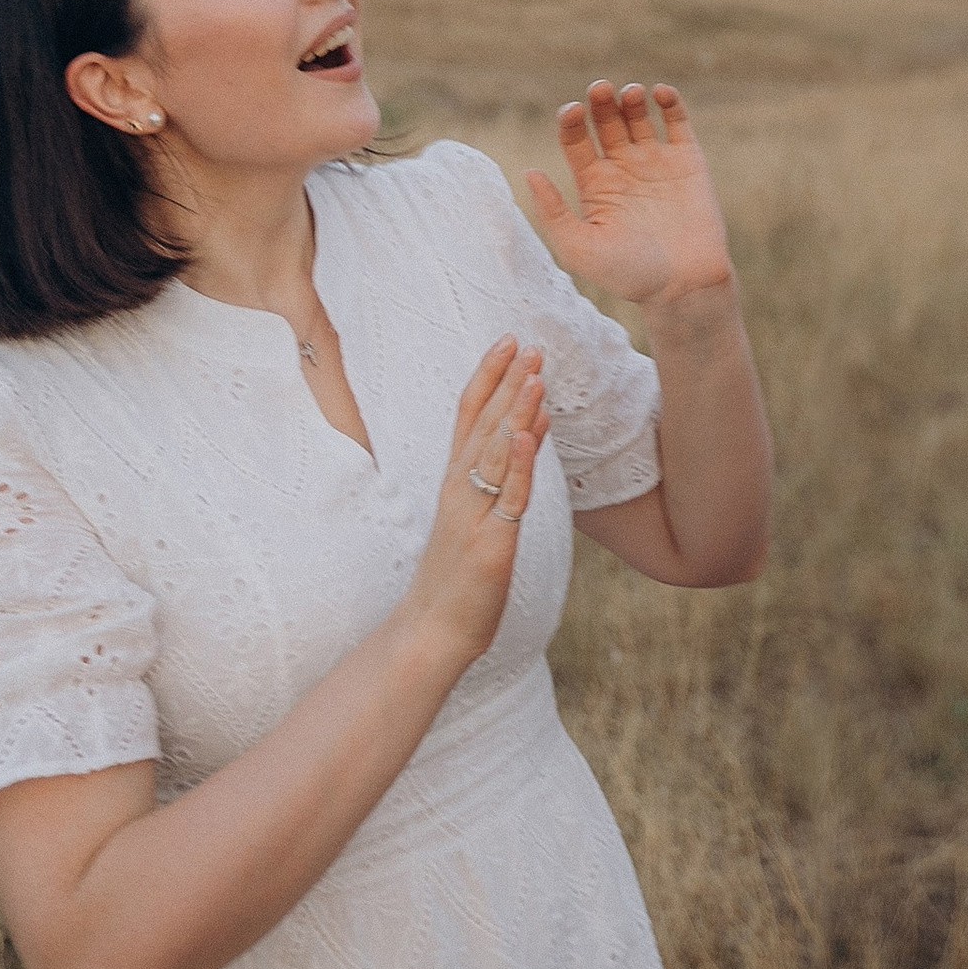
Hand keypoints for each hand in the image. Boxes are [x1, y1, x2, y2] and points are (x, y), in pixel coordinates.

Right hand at [403, 338, 543, 671]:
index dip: (487, 375)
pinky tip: (529, 434)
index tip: (508, 339)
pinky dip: (519, 464)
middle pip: (482, 425)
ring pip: (495, 454)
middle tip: (528, 344)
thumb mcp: (480, 509)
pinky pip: (508, 498)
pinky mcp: (491, 544)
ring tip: (534, 375)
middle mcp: (459, 489)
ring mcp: (473, 516)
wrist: (433, 630)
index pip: (468, 415)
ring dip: (515, 412)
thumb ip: (503, 466)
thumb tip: (532, 419)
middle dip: (506, 383)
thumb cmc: (459, 569)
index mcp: (455, 479)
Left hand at [526, 80, 735, 315]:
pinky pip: (677, 121)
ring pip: (639, 115)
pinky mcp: (688, 159)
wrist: (684, 286)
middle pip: (605, 121)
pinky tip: (659, 93)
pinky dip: (669, 101)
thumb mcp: (580, 249)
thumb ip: (553, 213)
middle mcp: (623, 168)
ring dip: (631, 97)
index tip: (571, 111)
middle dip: (600, 101)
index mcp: (594, 185)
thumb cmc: (628, 275)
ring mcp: (656, 161)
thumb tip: (529, 172)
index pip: (576, 140)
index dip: (571, 121)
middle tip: (599, 89)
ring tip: (630, 94)